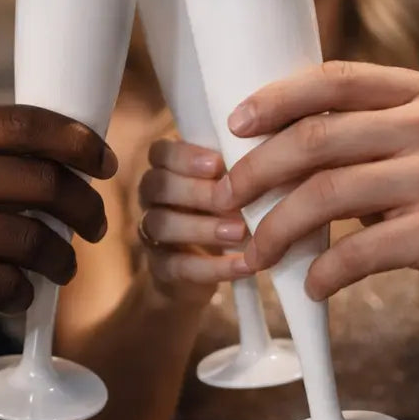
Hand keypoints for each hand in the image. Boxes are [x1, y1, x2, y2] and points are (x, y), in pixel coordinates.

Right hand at [0, 105, 116, 387]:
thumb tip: (50, 164)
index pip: (22, 124)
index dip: (75, 140)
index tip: (103, 161)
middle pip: (40, 180)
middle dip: (82, 207)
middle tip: (93, 226)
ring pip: (29, 238)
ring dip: (58, 260)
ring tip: (59, 270)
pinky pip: (2, 284)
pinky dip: (21, 294)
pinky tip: (16, 296)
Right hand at [137, 138, 250, 302]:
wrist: (212, 266)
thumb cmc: (227, 210)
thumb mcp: (232, 186)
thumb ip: (238, 169)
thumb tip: (266, 154)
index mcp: (166, 169)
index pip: (159, 151)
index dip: (184, 156)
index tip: (218, 164)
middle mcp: (151, 198)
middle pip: (156, 185)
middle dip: (196, 192)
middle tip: (233, 199)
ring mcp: (151, 234)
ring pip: (161, 225)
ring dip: (203, 228)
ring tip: (240, 232)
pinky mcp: (161, 268)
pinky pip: (178, 267)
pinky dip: (214, 267)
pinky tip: (245, 265)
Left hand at [211, 61, 418, 346]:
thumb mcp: (417, 147)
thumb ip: (359, 135)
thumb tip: (263, 142)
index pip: (333, 79)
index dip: (275, 99)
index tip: (232, 126)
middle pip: (319, 138)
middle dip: (258, 172)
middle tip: (226, 200)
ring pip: (330, 194)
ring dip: (279, 228)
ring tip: (257, 253)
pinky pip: (363, 249)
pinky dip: (326, 271)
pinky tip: (312, 285)